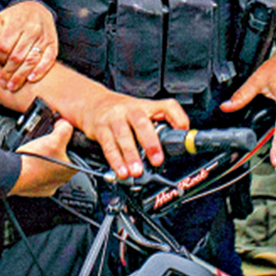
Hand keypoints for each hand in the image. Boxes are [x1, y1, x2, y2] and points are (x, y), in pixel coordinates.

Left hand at [0, 0, 57, 91]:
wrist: (37, 9)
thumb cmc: (16, 17)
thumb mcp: (1, 19)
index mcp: (16, 23)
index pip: (4, 47)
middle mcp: (31, 30)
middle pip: (17, 57)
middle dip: (8, 73)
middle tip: (3, 84)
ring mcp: (43, 37)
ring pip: (31, 61)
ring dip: (21, 76)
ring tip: (13, 86)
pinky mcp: (53, 43)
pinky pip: (48, 60)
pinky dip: (40, 71)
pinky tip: (31, 79)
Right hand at [11, 119, 76, 196]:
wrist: (12, 174)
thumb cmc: (33, 161)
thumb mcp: (54, 139)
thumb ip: (64, 128)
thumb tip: (65, 124)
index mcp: (71, 170)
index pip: (75, 153)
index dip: (67, 144)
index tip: (58, 140)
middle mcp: (61, 180)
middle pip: (61, 160)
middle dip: (54, 152)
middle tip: (44, 145)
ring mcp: (48, 186)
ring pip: (49, 168)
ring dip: (43, 160)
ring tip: (35, 153)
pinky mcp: (36, 188)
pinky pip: (37, 175)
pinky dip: (33, 168)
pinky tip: (29, 162)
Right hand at [71, 89, 187, 180]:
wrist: (92, 104)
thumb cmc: (122, 112)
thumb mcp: (143, 112)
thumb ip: (160, 125)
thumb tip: (176, 146)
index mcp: (146, 106)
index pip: (167, 106)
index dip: (178, 118)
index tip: (183, 132)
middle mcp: (130, 110)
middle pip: (141, 122)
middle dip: (150, 143)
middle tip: (157, 160)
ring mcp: (114, 118)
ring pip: (123, 136)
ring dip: (130, 155)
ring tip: (136, 171)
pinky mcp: (100, 129)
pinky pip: (108, 146)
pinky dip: (115, 160)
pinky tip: (121, 171)